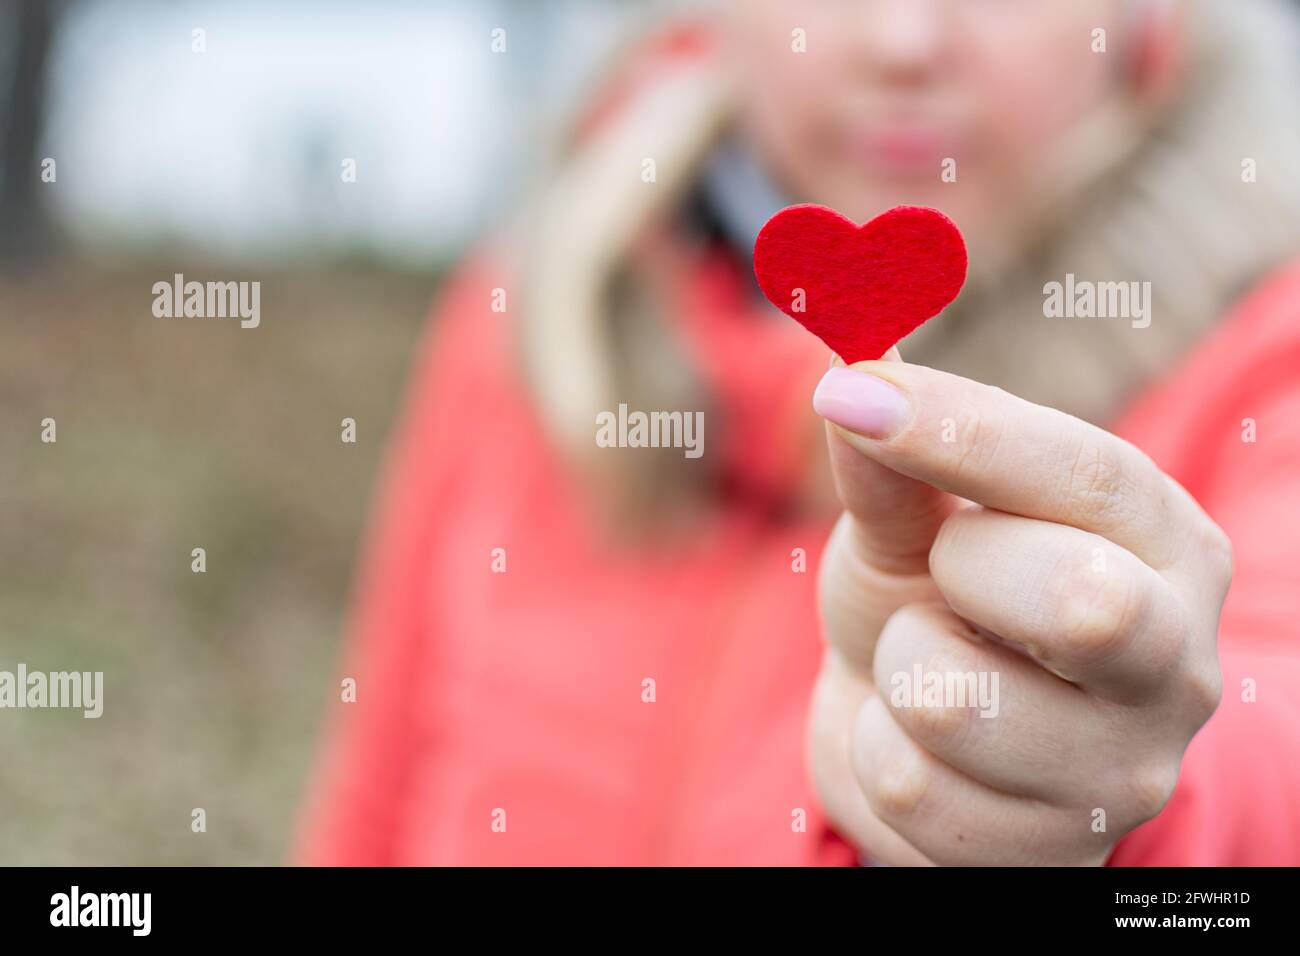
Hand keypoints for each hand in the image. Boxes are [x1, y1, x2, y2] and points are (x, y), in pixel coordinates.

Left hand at [806, 350, 1232, 865]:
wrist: (913, 731)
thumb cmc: (931, 600)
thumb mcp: (912, 519)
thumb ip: (892, 454)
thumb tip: (850, 367)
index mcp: (1163, 546)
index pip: (1088, 476)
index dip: (966, 431)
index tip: (853, 396)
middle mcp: (1176, 661)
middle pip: (1080, 602)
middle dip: (956, 573)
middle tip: (943, 579)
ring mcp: (1124, 771)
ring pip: (951, 702)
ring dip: (897, 669)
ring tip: (926, 668)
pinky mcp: (1052, 855)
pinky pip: (908, 787)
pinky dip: (878, 749)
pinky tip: (918, 745)